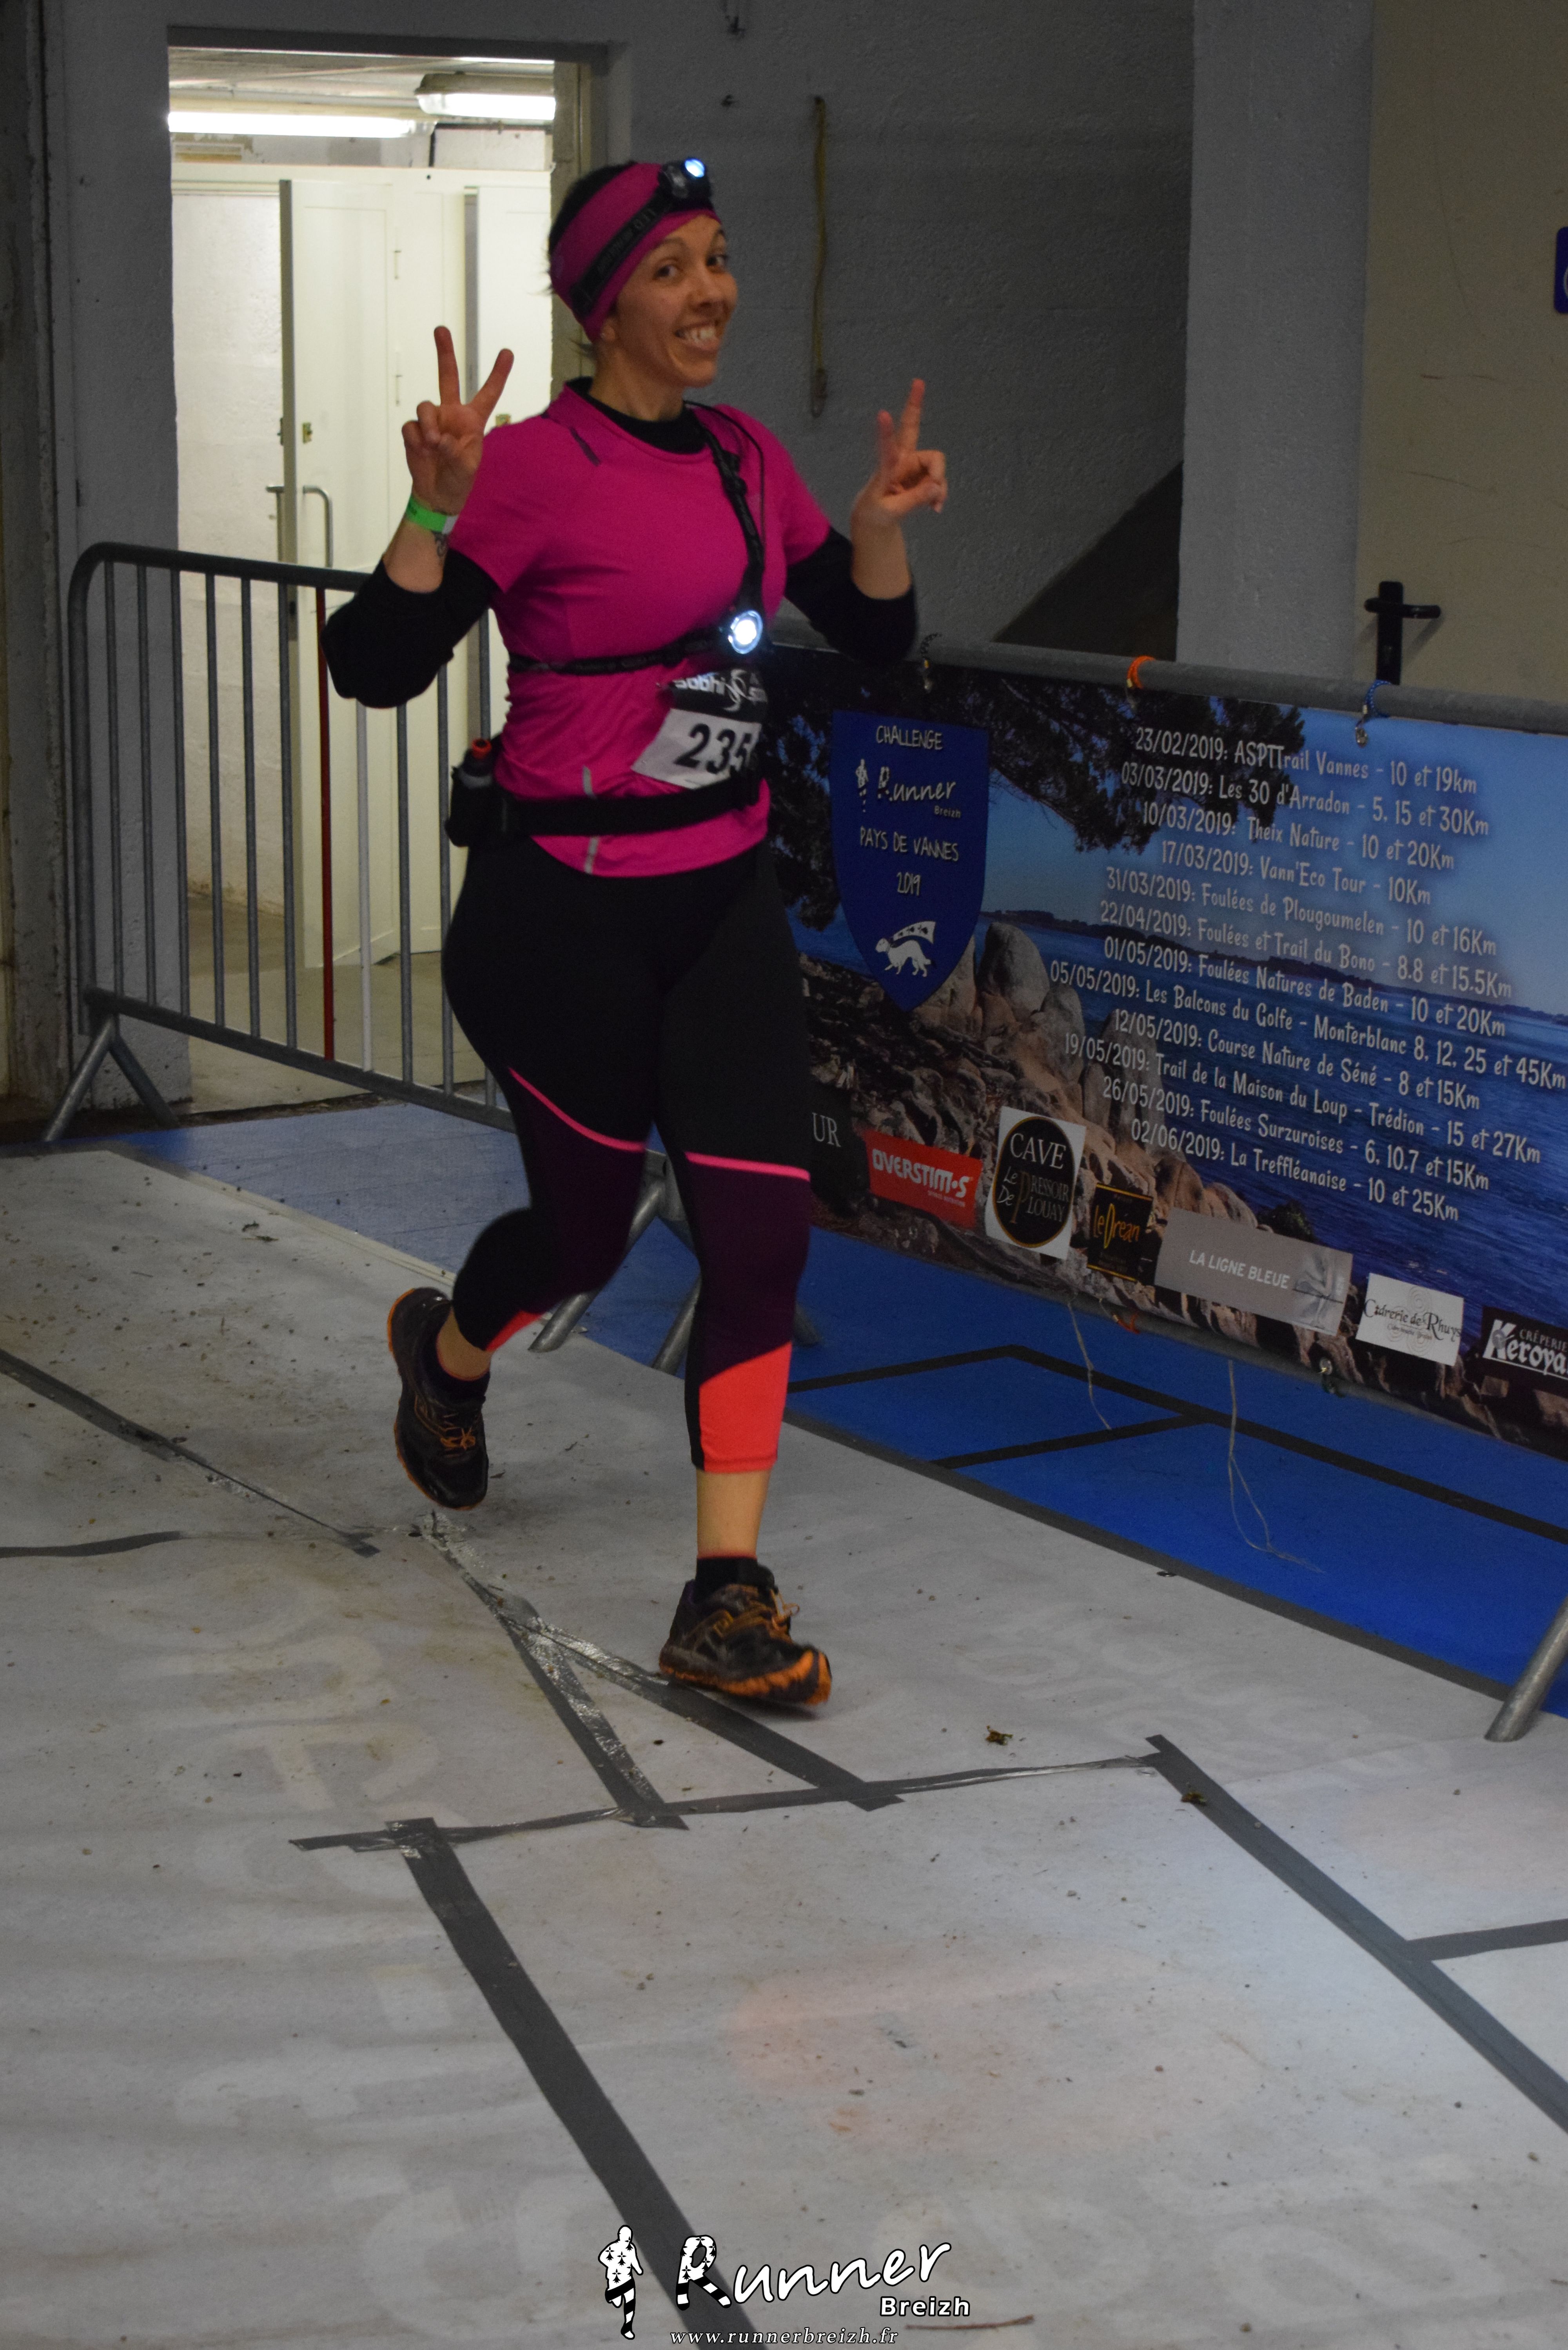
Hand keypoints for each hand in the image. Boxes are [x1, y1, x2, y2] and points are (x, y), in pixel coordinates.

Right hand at [401, 325, 512, 515]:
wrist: (436, 494)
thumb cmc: (458, 479)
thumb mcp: (466, 469)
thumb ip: (455, 451)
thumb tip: (437, 437)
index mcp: (472, 421)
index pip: (488, 393)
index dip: (498, 373)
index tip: (507, 352)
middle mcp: (451, 414)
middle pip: (448, 377)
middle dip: (444, 353)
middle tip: (440, 328)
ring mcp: (432, 420)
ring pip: (425, 406)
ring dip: (427, 423)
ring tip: (432, 444)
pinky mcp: (414, 430)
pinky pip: (411, 426)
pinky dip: (415, 439)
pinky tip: (421, 452)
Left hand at [851, 378, 947, 535]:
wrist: (877, 517)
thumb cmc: (877, 511)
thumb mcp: (891, 512)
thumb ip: (913, 500)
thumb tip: (936, 487)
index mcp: (887, 468)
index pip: (886, 449)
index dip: (886, 433)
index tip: (882, 414)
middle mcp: (902, 460)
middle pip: (911, 428)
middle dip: (914, 405)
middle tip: (918, 382)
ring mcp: (914, 465)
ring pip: (936, 466)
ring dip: (938, 486)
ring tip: (933, 505)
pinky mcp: (924, 475)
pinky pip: (939, 482)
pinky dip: (940, 495)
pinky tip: (935, 507)